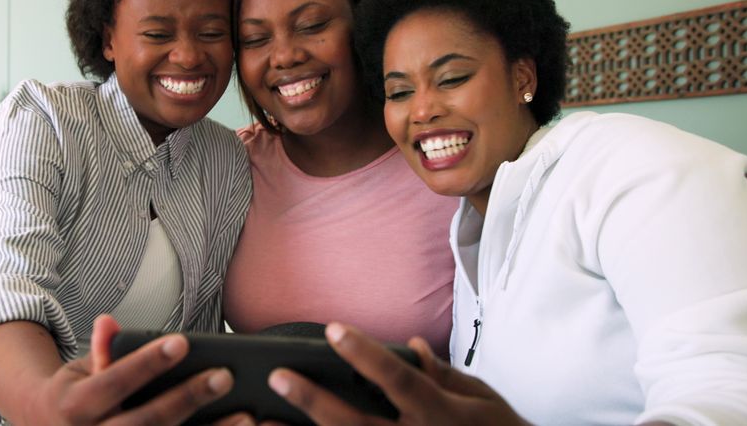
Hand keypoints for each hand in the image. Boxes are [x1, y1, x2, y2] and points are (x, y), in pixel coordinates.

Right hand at [18, 315, 247, 425]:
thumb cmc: (78, 395)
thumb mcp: (79, 370)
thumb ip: (101, 352)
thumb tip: (108, 322)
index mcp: (74, 407)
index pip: (114, 382)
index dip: (147, 363)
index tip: (181, 342)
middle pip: (144, 422)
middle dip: (186, 399)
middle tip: (224, 375)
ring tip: (246, 416)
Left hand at [266, 322, 526, 425]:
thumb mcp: (482, 398)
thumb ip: (444, 375)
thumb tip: (413, 348)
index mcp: (438, 412)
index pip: (396, 378)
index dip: (364, 353)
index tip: (333, 329)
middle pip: (355, 422)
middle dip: (314, 399)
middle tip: (279, 376)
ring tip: (264, 419)